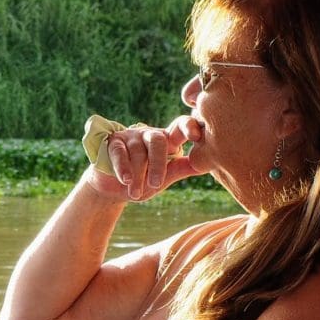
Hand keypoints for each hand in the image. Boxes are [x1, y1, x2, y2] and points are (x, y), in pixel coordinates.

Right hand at [84, 116, 208, 202]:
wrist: (113, 190)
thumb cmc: (143, 182)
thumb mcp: (164, 178)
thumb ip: (181, 169)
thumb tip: (207, 164)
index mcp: (167, 141)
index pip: (180, 127)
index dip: (188, 127)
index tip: (196, 136)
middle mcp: (150, 135)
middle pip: (158, 141)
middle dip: (157, 164)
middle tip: (155, 184)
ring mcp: (131, 137)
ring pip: (138, 151)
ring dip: (137, 175)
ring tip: (135, 193)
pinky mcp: (113, 142)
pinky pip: (120, 152)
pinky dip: (123, 166)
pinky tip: (125, 180)